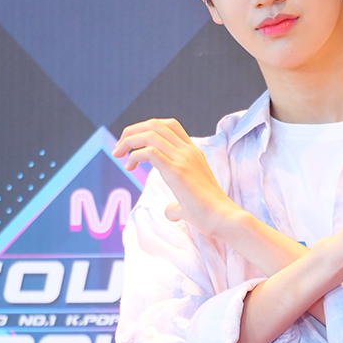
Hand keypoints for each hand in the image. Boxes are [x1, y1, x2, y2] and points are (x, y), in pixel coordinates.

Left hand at [113, 118, 238, 237]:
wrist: (224, 218)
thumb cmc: (210, 214)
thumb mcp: (190, 203)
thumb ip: (178, 205)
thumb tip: (170, 212)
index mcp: (194, 153)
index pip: (169, 125)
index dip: (147, 128)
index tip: (134, 144)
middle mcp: (188, 151)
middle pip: (155, 124)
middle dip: (132, 131)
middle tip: (119, 148)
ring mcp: (183, 159)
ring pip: (150, 134)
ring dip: (128, 141)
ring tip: (118, 154)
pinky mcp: (177, 171)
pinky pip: (149, 152)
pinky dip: (134, 156)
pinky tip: (130, 167)